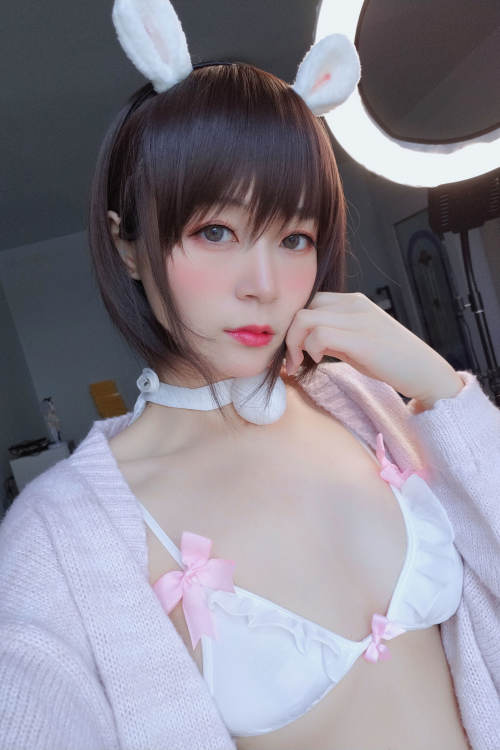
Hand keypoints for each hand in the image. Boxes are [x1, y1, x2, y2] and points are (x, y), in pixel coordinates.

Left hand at [284, 292, 463, 406]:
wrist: (425, 371)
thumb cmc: (391, 360)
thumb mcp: (356, 341)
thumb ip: (332, 336)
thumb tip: (302, 343)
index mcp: (353, 301)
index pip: (308, 301)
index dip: (293, 325)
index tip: (292, 350)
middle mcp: (354, 304)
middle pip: (301, 307)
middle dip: (287, 335)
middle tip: (291, 360)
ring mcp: (357, 319)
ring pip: (304, 319)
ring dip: (294, 343)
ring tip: (299, 363)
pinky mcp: (360, 338)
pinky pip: (318, 335)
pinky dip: (309, 350)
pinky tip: (316, 361)